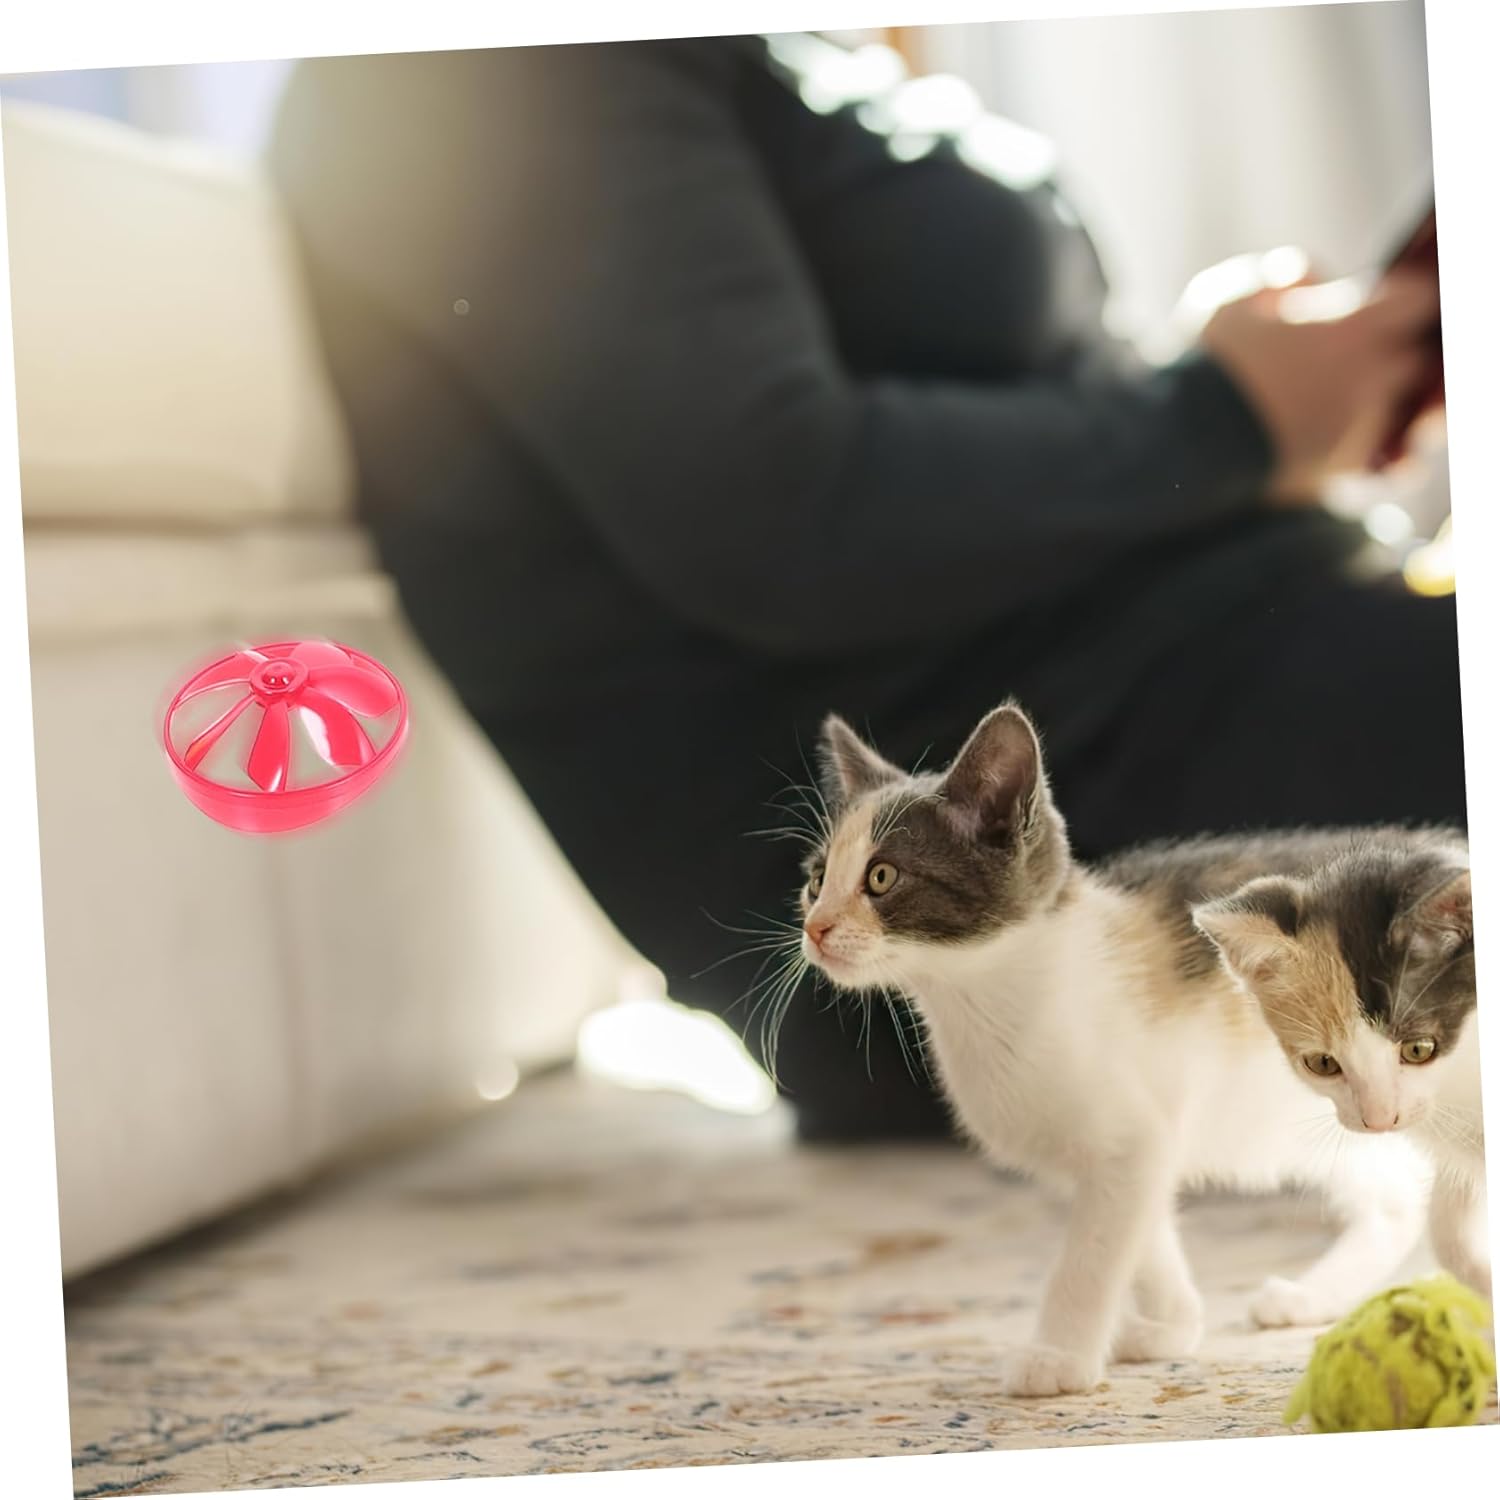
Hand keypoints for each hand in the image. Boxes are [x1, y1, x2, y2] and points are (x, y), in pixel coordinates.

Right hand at [1199, 267, 1439, 504]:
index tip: (1376, 301)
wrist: (1185, 444)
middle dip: (1389, 350)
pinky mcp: (1342, 470)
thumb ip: (1280, 275)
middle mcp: (1370, 379)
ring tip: (1333, 399)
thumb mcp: (1229, 297)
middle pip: (1413, 356)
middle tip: (1350, 353)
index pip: (1416, 299)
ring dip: (1375, 399)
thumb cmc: (1206, 365)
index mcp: (1351, 330)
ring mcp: (1361, 428)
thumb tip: (1308, 278)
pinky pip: (1382, 459)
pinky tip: (1348, 440)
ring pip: (1397, 408)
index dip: (1399, 297)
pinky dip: (1371, 448)